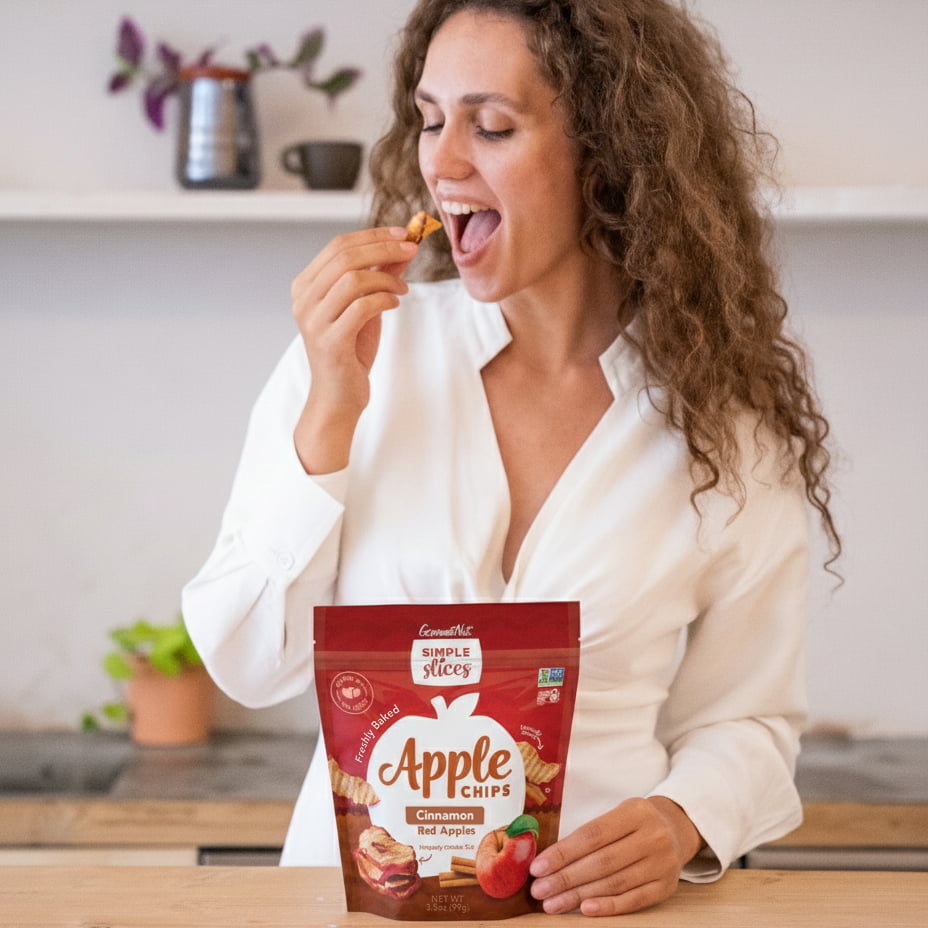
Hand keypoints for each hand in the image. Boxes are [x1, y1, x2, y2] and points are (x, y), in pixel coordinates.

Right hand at [290, 227, 418, 472]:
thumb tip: (403, 248)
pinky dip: (384, 300)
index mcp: (306, 286)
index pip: (338, 245)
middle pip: (345, 256)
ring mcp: (314, 321)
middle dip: (384, 248)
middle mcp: (303, 300)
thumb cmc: (350, 352)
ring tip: (402, 290)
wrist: (338, 398)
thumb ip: (379, 276)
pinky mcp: (330, 342)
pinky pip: (362, 307)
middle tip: (412, 250)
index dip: (373, 235)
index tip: (405, 235)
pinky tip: (395, 305)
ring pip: (352, 279)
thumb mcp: (366, 307)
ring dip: (386, 278)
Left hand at [529, 796, 703, 916]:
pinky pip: (633, 900)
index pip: (592, 835)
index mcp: (635, 812)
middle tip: (539, 890)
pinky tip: (585, 909)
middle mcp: (652, 837)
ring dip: (578, 896)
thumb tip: (549, 859)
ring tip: (553, 903)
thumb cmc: (634, 823)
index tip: (538, 867)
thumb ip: (590, 833)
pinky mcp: (666, 887)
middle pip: (601, 862)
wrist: (675, 829)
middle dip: (565, 878)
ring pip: (614, 883)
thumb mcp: (617, 814)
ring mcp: (662, 864)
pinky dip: (608, 906)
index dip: (563, 852)